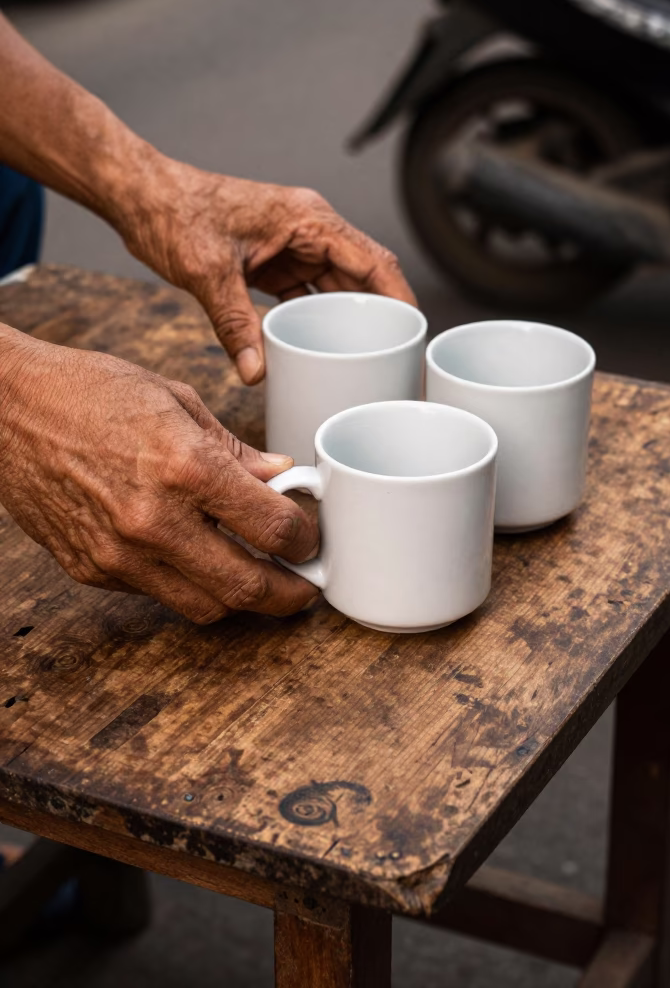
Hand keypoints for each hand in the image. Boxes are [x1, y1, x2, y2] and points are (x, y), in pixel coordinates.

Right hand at [0, 330, 318, 622]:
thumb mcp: (175, 400)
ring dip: (240, 600)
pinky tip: (196, 560)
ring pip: (203, 605)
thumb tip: (279, 477)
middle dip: (288, 594)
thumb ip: (232, 449)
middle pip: (246, 586)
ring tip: (260, 581)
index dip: (305, 538)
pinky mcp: (90, 569)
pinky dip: (185, 583)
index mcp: (185, 467)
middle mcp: (154, 520)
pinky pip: (155, 593)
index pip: (272, 527)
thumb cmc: (90, 390)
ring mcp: (119, 553)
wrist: (5, 408)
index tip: (312, 536)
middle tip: (305, 589)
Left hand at [121, 162, 416, 383]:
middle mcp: (308, 229)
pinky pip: (307, 293)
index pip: (373, 260)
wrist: (140, 196)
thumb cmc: (174, 212)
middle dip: (381, 315)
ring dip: (349, 320)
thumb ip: (234, 322)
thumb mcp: (208, 271)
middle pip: (362, 276)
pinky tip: (321, 348)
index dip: (400, 296)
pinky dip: (315, 319)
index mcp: (308, 219)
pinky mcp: (272, 261)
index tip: (416, 331)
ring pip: (337, 286)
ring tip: (367, 360)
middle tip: (396, 358)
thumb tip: (255, 372)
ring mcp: (291, 245)